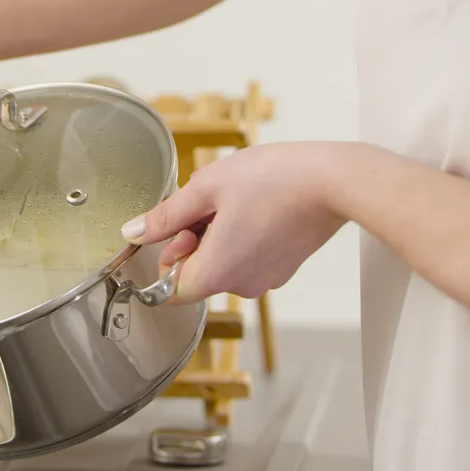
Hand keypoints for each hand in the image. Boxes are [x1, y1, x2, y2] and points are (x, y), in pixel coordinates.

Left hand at [120, 142, 348, 302]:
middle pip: (197, 274)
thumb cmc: (274, 180)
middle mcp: (240, 287)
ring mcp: (266, 279)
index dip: (169, 257)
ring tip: (239, 201)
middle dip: (195, 239)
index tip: (183, 226)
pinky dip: (244, 237)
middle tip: (213, 204)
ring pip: (223, 264)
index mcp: (215, 274)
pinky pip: (248, 259)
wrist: (336, 180)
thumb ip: (165, 216)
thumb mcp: (205, 188)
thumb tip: (133, 233)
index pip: (169, 290)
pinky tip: (258, 207)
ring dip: (219, 235)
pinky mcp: (284, 268)